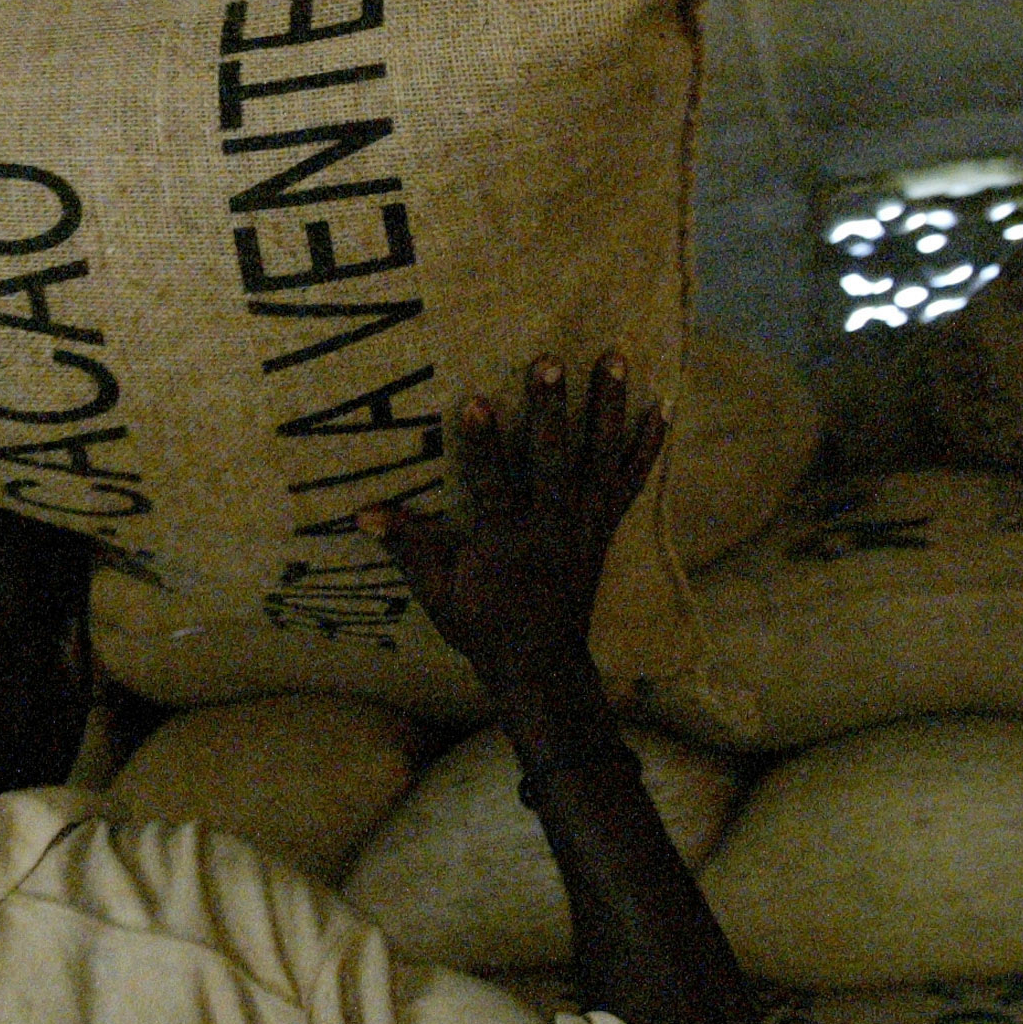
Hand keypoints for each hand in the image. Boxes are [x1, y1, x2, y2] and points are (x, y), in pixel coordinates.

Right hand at [360, 351, 666, 705]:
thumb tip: (362, 513)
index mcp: (506, 540)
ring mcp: (584, 524)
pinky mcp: (604, 526)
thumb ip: (407, 547)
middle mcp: (551, 527)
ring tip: (614, 358)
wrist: (541, 665)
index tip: (475, 401)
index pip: (492, 485)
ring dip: (607, 408)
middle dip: (552, 412)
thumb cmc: (482, 625)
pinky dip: (647, 446)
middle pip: (554, 462)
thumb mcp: (437, 592)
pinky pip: (631, 482)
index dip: (483, 445)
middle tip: (550, 362)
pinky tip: (661, 407)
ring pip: (600, 460)